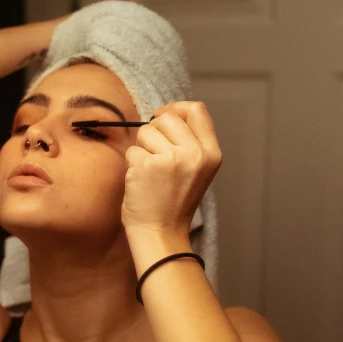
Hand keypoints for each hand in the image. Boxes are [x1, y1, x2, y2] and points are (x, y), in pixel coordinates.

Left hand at [121, 101, 221, 236]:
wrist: (161, 233)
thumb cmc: (173, 202)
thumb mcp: (196, 170)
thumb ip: (189, 142)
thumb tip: (165, 114)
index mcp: (211, 153)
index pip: (197, 110)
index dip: (176, 108)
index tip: (162, 118)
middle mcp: (195, 154)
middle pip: (167, 118)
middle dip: (154, 133)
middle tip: (155, 157)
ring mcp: (172, 159)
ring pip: (146, 132)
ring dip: (142, 149)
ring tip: (150, 172)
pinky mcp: (147, 166)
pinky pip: (132, 151)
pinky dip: (131, 165)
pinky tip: (141, 182)